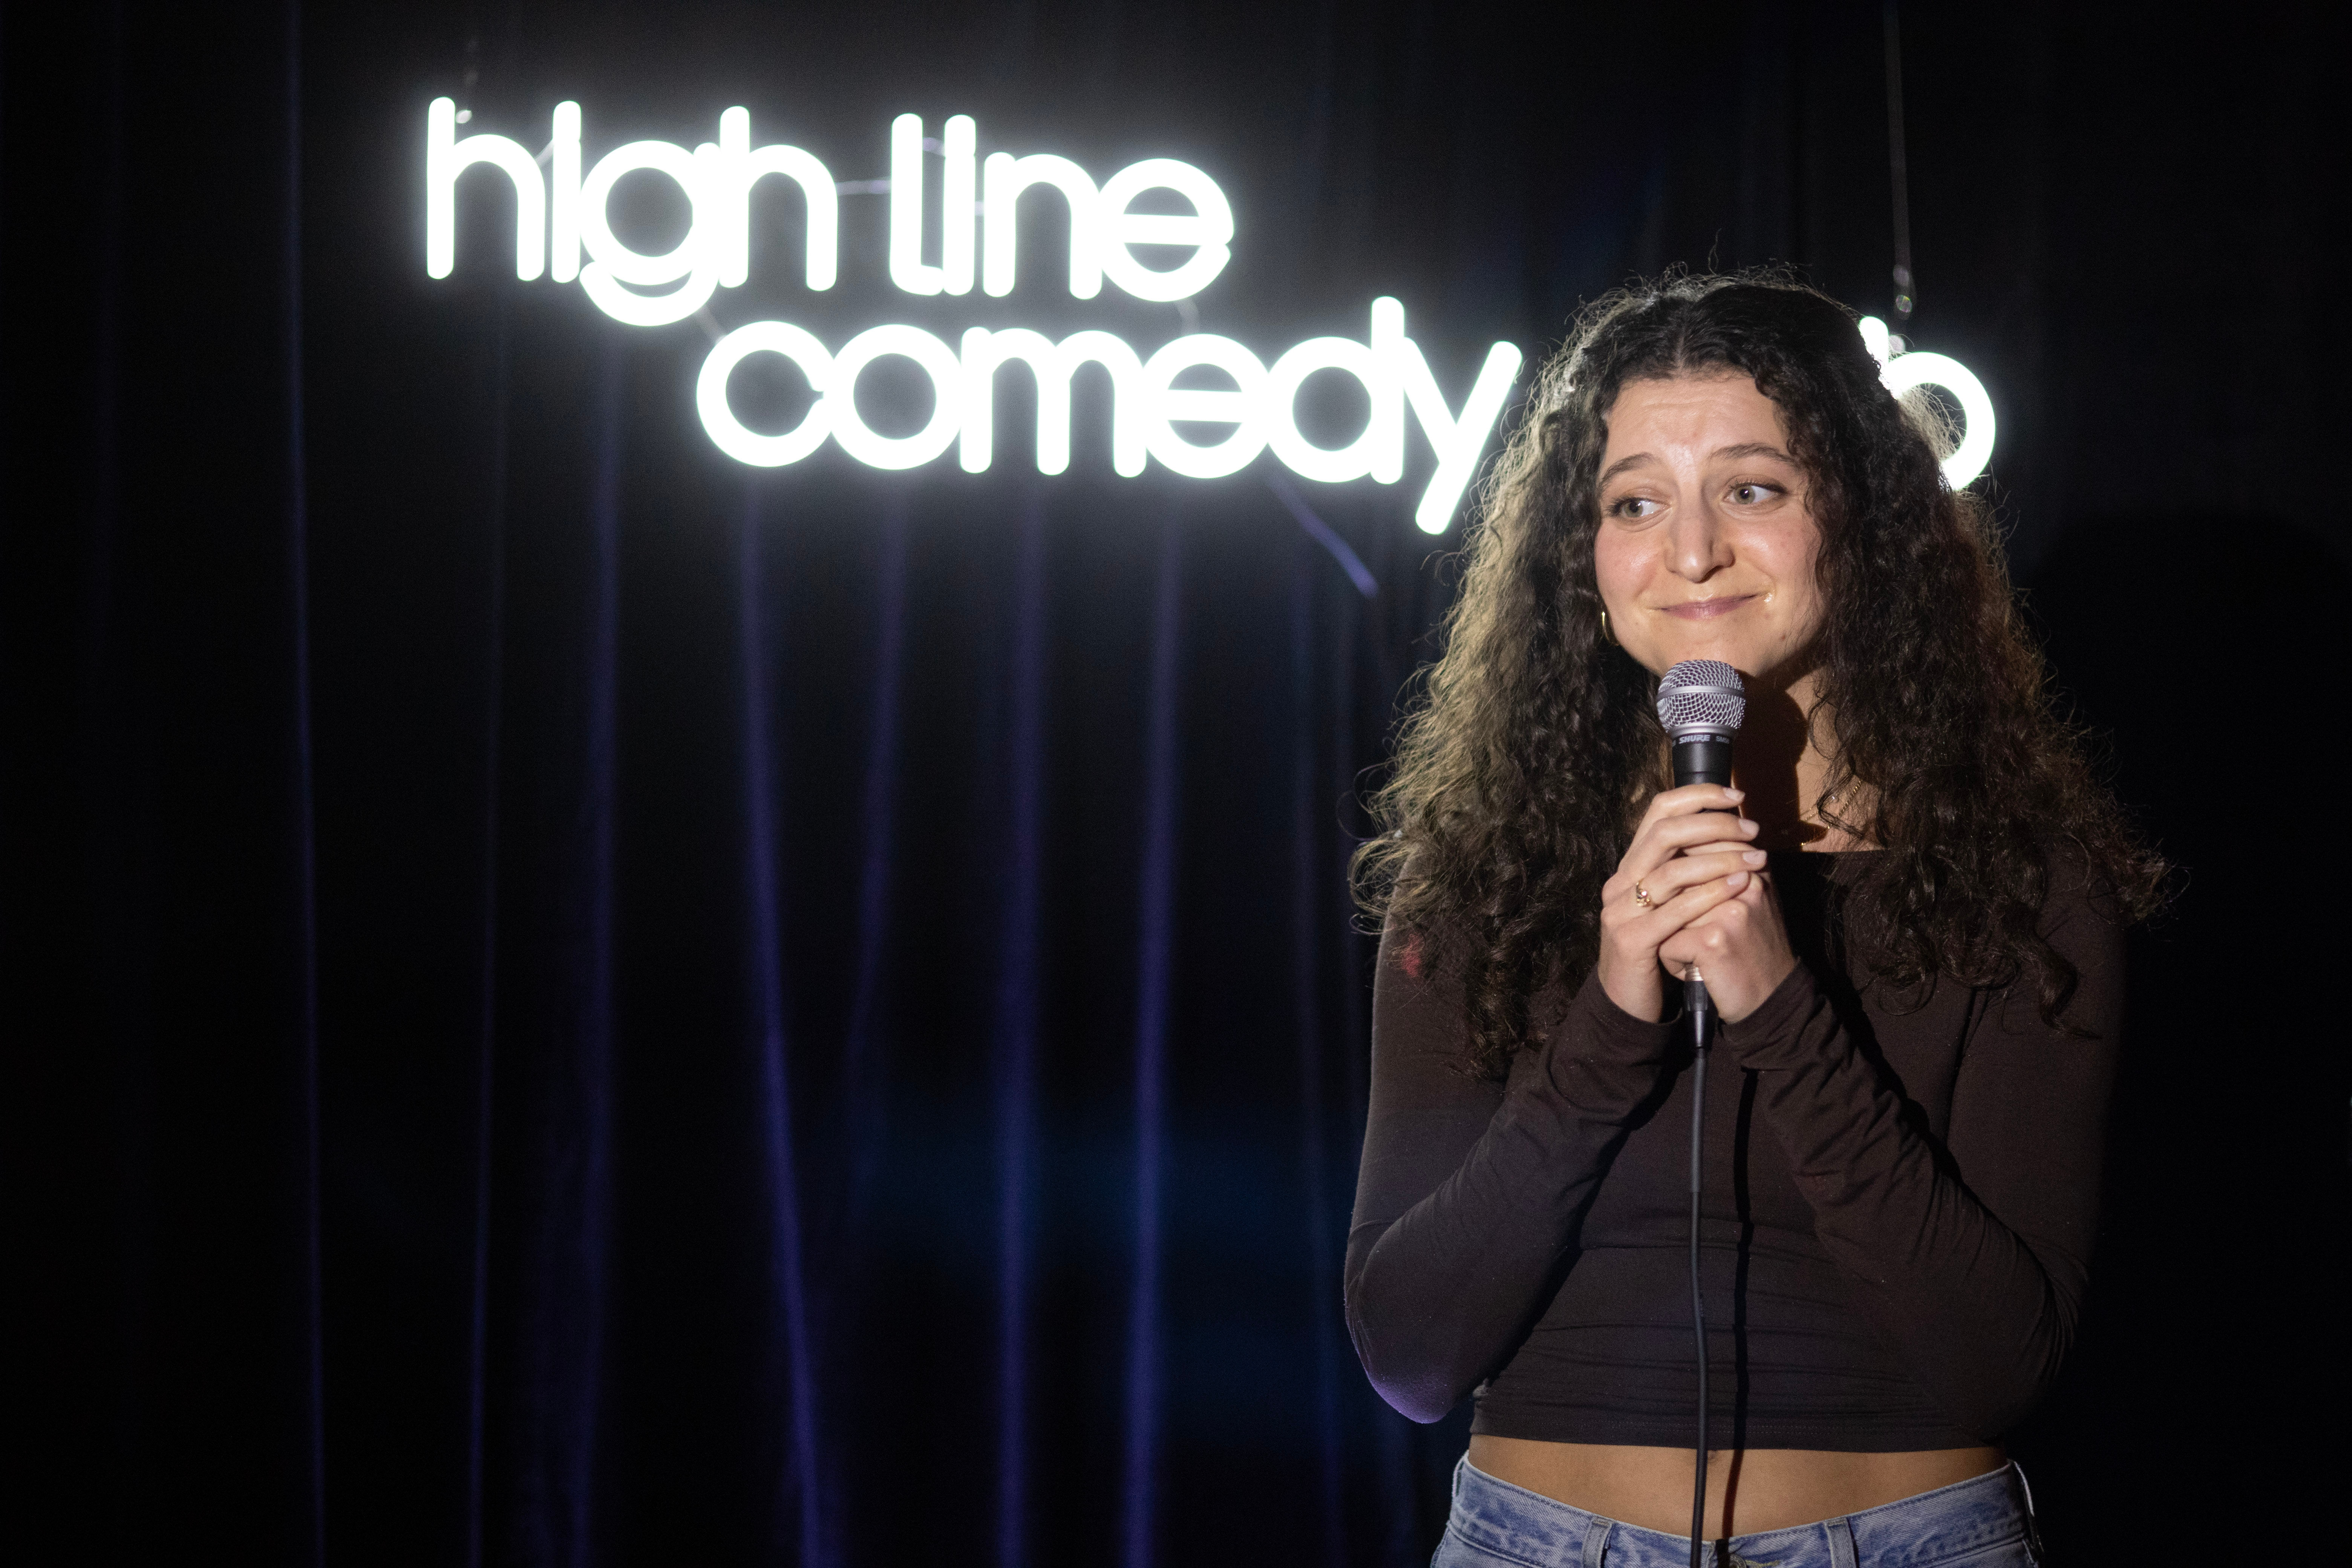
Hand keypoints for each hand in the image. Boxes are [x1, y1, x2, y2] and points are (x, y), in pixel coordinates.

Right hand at [1597, 785, 1768, 1021]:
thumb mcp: (1671, 902)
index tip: (1736, 797)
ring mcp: (1620, 911)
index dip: (1697, 796)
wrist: (1630, 1002)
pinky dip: (1710, 895)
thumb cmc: (1661, 947)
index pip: (1658, 812)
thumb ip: (1688, 869)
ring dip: (1720, 860)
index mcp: (1631, 866)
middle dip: (1713, 826)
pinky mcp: (1631, 940)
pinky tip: (1741, 888)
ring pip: (1672, 871)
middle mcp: (1620, 882)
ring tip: (1757, 860)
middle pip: (1664, 833)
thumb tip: (1733, 830)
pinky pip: (1674, 911)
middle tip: (1752, 830)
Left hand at [1657, 853, 1797, 1022]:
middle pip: (1678, 883)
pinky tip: (1699, 971)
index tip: (1705, 916)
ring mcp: (1729, 909)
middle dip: (1677, 913)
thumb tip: (1680, 845)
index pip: (1698, 850)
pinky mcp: (1714, 939)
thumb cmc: (1753, 951)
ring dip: (1674, 937)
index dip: (1685, 885)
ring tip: (1701, 954)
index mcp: (1754, 869)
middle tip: (1706, 939)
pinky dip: (1674, 962)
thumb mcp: (1748, 904)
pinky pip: (1667, 943)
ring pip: (1667, 912)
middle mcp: (1746, 882)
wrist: (1772, 1001)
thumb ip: (1722, 873)